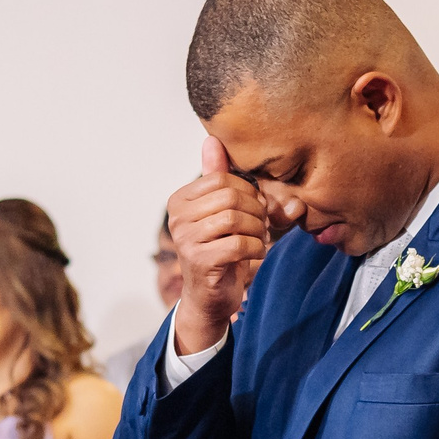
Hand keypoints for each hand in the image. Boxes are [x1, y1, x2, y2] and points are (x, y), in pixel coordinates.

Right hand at [168, 138, 273, 354]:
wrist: (210, 298)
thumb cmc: (221, 251)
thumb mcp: (224, 212)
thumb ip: (220, 179)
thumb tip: (212, 140)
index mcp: (180, 200)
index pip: (221, 179)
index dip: (248, 191)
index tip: (256, 208)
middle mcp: (177, 218)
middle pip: (230, 197)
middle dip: (255, 210)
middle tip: (261, 226)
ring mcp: (185, 240)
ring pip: (235, 219)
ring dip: (257, 230)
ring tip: (258, 240)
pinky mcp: (199, 261)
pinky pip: (239, 244)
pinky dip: (256, 249)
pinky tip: (255, 255)